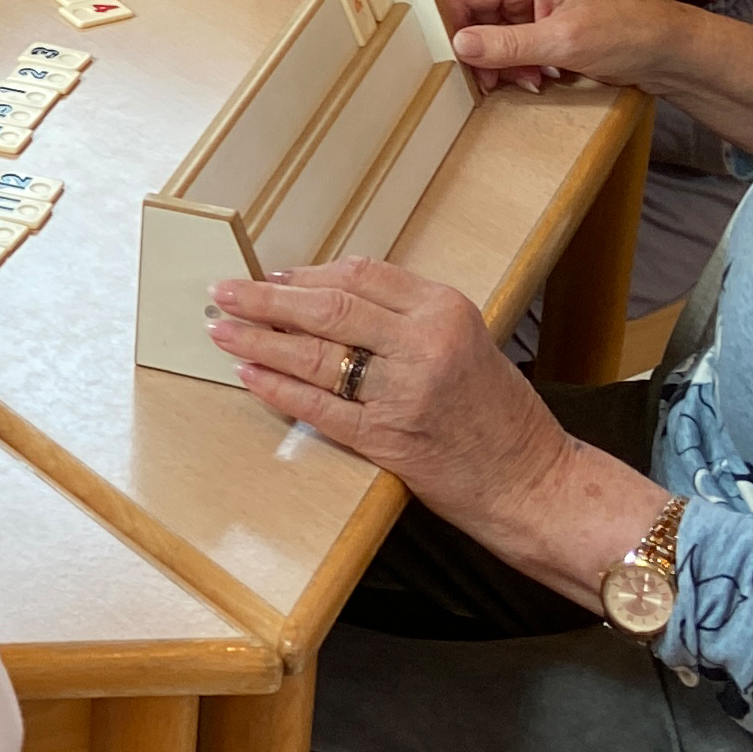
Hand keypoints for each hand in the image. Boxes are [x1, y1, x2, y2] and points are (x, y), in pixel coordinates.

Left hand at [202, 256, 567, 534]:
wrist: (530, 477)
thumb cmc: (495, 412)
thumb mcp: (463, 341)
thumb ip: (405, 318)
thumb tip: (327, 300)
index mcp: (445, 310)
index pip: (361, 276)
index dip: (306, 274)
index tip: (270, 275)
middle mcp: (425, 344)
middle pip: (329, 308)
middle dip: (267, 300)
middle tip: (224, 292)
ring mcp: (403, 392)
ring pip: (315, 355)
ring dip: (260, 341)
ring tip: (223, 329)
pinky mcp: (386, 437)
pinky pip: (318, 406)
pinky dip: (277, 389)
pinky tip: (249, 375)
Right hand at [434, 0, 692, 96]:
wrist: (668, 48)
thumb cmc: (627, 32)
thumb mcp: (562, 42)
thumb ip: (506, 44)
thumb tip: (457, 46)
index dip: (452, 29)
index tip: (454, 64)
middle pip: (472, 15)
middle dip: (480, 52)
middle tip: (492, 82)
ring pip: (488, 34)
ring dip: (500, 63)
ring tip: (527, 79)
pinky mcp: (541, 20)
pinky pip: (508, 43)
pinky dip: (515, 65)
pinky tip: (535, 77)